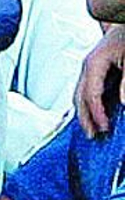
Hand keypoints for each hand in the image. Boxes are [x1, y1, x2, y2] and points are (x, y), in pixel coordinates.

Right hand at [77, 24, 124, 138]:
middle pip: (79, 98)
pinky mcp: (95, 68)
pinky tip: (96, 113)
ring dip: (85, 114)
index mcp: (93, 63)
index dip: (97, 114)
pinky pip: (86, 91)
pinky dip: (89, 105)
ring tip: (93, 129)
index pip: (90, 95)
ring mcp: (89, 67)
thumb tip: (123, 103)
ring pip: (79, 95)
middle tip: (94, 136)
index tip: (105, 128)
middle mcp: (87, 66)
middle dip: (86, 119)